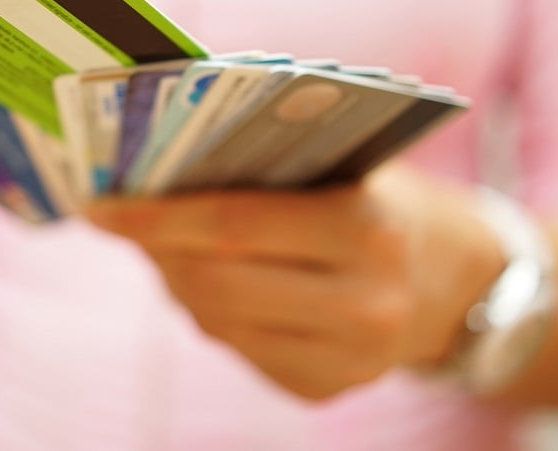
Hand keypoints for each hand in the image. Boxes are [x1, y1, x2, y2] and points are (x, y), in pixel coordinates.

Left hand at [87, 166, 504, 399]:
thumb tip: (158, 170)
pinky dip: (211, 313)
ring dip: (178, 282)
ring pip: (219, 323)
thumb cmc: (382, 203)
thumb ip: (265, 166)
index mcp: (368, 231)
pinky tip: (209, 283)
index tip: (99, 205)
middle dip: (158, 251)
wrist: (459, 284)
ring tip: (165, 246)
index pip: (236, 225)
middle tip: (123, 221)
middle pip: (218, 285)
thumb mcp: (343, 166)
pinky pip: (239, 350)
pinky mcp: (328, 390)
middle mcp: (367, 306)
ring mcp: (351, 362)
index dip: (157, 217)